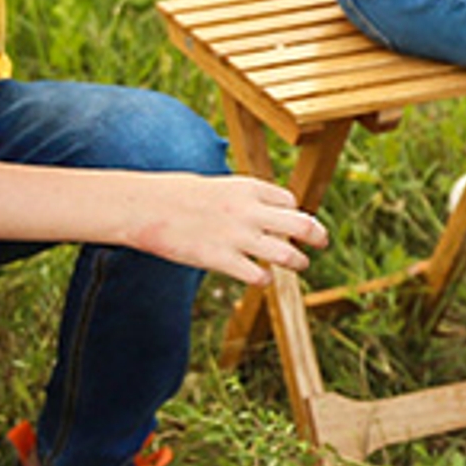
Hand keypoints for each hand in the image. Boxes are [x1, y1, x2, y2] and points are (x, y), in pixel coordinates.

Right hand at [134, 174, 329, 284]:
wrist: (143, 206)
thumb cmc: (174, 195)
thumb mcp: (216, 186)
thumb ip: (242, 199)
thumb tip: (262, 212)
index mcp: (247, 187)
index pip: (288, 200)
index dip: (292, 212)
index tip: (290, 222)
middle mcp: (249, 211)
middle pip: (301, 224)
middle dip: (317, 235)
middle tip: (323, 242)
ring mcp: (237, 236)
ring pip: (287, 254)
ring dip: (298, 261)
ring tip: (300, 264)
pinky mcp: (221, 260)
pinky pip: (259, 275)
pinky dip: (266, 279)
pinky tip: (262, 278)